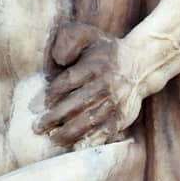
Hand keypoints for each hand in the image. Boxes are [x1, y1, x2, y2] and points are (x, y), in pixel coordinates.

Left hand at [37, 23, 145, 148]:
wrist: (142, 64)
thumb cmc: (106, 51)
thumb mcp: (87, 34)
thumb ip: (68, 40)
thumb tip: (59, 61)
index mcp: (95, 67)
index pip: (69, 81)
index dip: (52, 94)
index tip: (37, 105)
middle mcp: (105, 86)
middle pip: (77, 104)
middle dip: (56, 118)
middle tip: (38, 127)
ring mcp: (116, 103)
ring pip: (91, 120)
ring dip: (71, 132)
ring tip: (55, 139)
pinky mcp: (123, 115)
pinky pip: (108, 130)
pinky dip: (95, 139)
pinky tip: (80, 146)